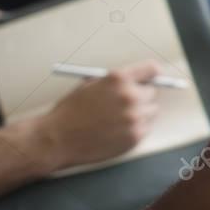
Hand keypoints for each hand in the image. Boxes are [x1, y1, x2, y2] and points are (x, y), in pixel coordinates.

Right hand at [37, 62, 161, 169]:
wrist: (56, 139)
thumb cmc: (70, 111)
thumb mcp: (91, 85)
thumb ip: (116, 81)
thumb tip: (139, 80)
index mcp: (118, 79)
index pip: (152, 69)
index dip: (152, 74)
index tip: (152, 77)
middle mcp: (130, 96)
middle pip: (152, 92)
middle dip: (140, 96)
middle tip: (128, 102)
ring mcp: (134, 117)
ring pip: (151, 111)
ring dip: (139, 113)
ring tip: (116, 119)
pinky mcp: (135, 136)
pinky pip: (146, 128)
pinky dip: (135, 128)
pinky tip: (116, 130)